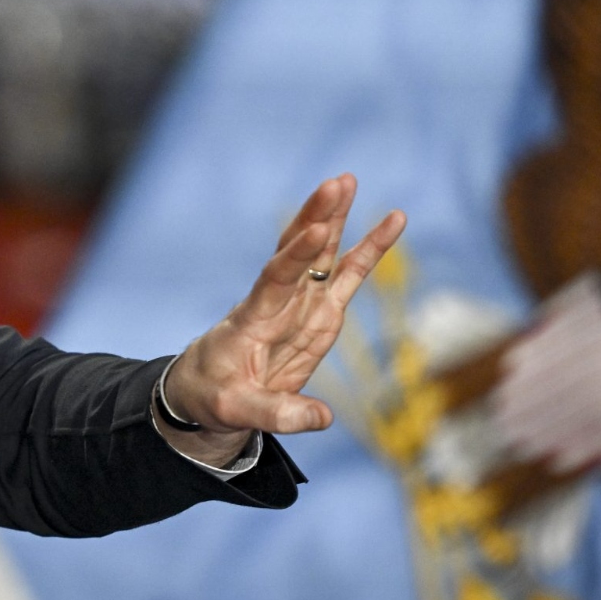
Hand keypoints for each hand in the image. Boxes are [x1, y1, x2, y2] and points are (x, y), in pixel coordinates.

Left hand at [159, 174, 404, 466]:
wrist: (208, 392)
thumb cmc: (214, 397)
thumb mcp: (236, 411)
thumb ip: (278, 414)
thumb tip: (323, 418)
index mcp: (251, 319)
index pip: (275, 280)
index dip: (295, 256)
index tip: (315, 229)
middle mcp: (276, 302)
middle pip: (296, 252)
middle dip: (316, 217)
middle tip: (337, 183)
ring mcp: (300, 304)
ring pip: (320, 254)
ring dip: (334, 219)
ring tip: (348, 180)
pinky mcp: (320, 313)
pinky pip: (347, 276)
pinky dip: (368, 250)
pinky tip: (392, 221)